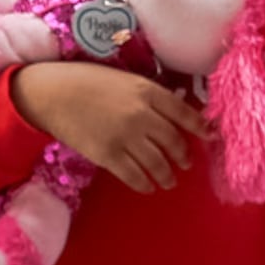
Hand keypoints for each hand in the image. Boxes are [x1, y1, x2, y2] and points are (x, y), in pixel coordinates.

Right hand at [12, 62, 208, 192]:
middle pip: (173, 141)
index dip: (200, 127)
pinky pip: (134, 175)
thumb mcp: (124, 78)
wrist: (53, 93)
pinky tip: (148, 186)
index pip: (184, 112)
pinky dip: (145, 184)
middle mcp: (141, 114)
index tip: (210, 137)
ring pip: (157, 163)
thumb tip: (171, 111)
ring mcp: (125, 136)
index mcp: (147, 91)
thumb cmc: (87, 81)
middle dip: (183, 155)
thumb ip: (148, 95)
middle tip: (186, 162)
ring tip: (169, 180)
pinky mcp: (108, 155)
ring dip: (167, 175)